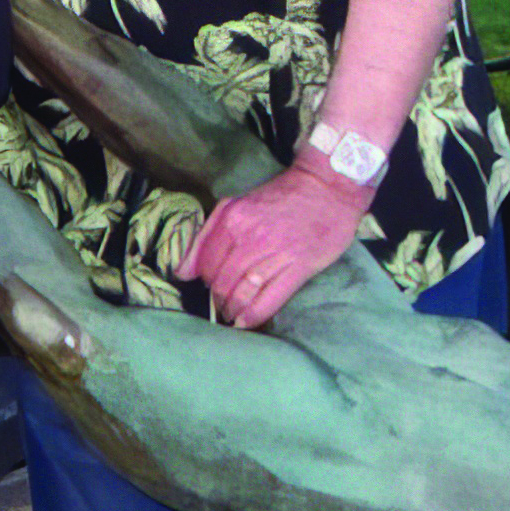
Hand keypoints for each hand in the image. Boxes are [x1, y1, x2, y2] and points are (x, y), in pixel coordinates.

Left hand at [176, 162, 370, 327]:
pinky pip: (270, 298)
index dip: (203, 280)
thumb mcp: (237, 204)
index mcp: (232, 219)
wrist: (326, 187)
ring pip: (242, 292)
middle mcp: (251, 237)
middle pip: (221, 282)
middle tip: (221, 304)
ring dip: (232, 309)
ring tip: (232, 314)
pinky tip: (245, 322)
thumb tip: (183, 270)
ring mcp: (276, 253)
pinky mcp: (299, 266)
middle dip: (217, 299)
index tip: (208, 285)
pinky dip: (253, 315)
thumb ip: (207, 234)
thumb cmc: (281, 196)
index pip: (204, 264)